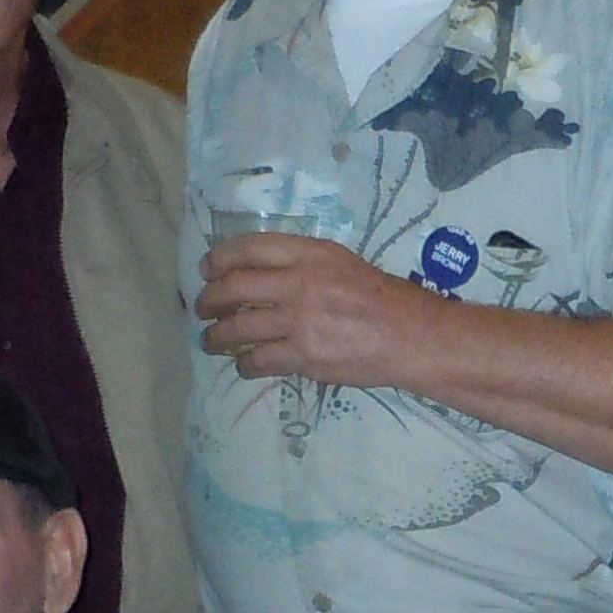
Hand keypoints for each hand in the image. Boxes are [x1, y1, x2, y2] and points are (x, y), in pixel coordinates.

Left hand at [198, 230, 439, 391]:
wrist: (410, 336)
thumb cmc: (380, 297)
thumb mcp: (340, 262)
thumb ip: (301, 262)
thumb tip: (257, 272)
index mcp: (310, 254)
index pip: (248, 248)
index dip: (219, 258)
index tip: (206, 269)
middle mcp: (300, 283)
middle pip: (234, 287)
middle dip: (209, 300)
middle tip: (202, 308)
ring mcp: (300, 321)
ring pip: (238, 327)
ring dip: (216, 336)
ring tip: (211, 340)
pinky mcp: (304, 356)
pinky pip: (258, 360)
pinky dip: (244, 364)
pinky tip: (243, 364)